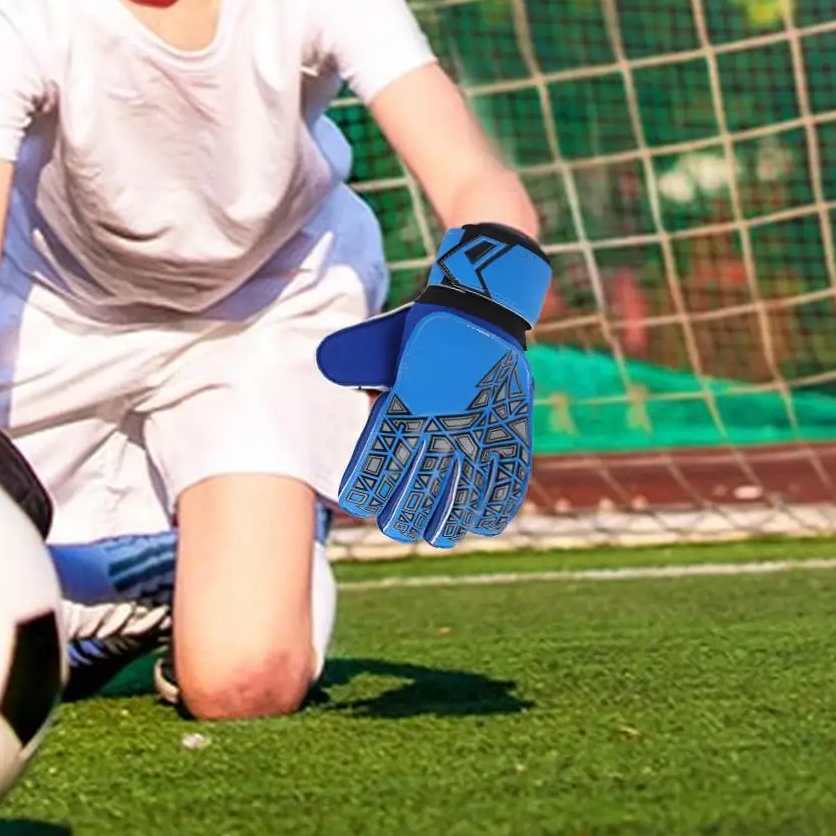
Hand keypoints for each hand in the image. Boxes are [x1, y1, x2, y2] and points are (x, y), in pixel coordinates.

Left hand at [315, 224, 548, 548]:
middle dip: (407, 513)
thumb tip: (323, 367)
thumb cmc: (422, 325)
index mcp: (409, 399)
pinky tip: (486, 523)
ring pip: (466, 488)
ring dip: (451, 517)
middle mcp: (446, 418)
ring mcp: (482, 425)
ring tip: (438, 536)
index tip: (359, 505)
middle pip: (423, 484)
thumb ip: (352, 359)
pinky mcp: (512, 426)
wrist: (482, 299)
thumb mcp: (381, 338)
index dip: (370, 486)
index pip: (383, 456)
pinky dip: (498, 502)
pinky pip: (508, 473)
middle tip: (396, 529)